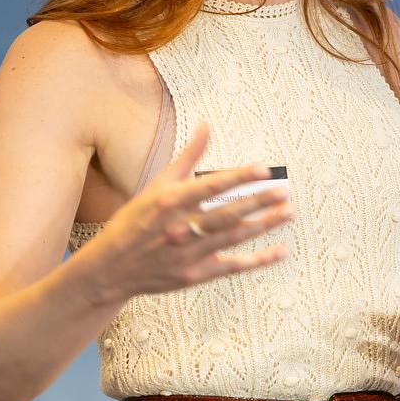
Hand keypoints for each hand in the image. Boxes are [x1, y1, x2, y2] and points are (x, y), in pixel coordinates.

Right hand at [81, 122, 293, 305]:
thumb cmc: (136, 220)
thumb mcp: (157, 185)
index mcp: (170, 202)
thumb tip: (206, 125)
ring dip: (263, 225)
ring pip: (234, 238)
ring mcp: (188, 254)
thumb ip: (188, 157)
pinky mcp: (195, 275)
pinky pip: (232, 266)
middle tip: (285, 192)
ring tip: (288, 212)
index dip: (238, 178)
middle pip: (227, 214)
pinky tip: (281, 251)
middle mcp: (180, 228)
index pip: (210, 186)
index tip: (263, 169)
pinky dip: (258, 260)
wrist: (111, 268)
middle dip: (258, 202)